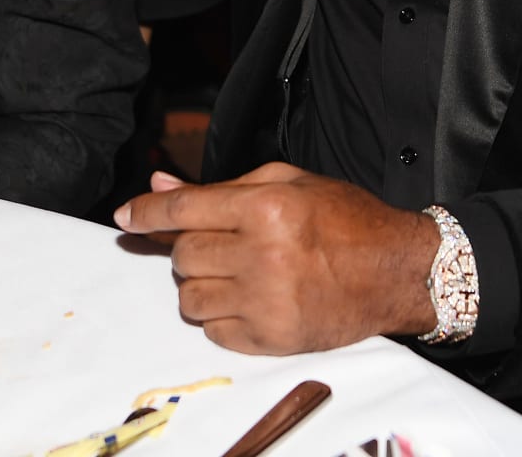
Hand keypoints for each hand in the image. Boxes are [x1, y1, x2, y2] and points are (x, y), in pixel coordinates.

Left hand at [113, 163, 438, 354]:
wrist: (397, 271)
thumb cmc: (345, 219)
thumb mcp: (287, 182)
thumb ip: (220, 187)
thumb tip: (160, 187)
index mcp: (267, 207)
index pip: (184, 211)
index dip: (147, 213)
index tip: (125, 217)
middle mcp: (263, 254)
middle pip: (182, 256)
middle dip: (188, 248)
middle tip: (218, 243)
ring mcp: (267, 301)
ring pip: (190, 298)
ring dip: (200, 284)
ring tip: (234, 272)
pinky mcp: (273, 339)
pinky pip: (214, 331)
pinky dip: (220, 316)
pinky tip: (248, 298)